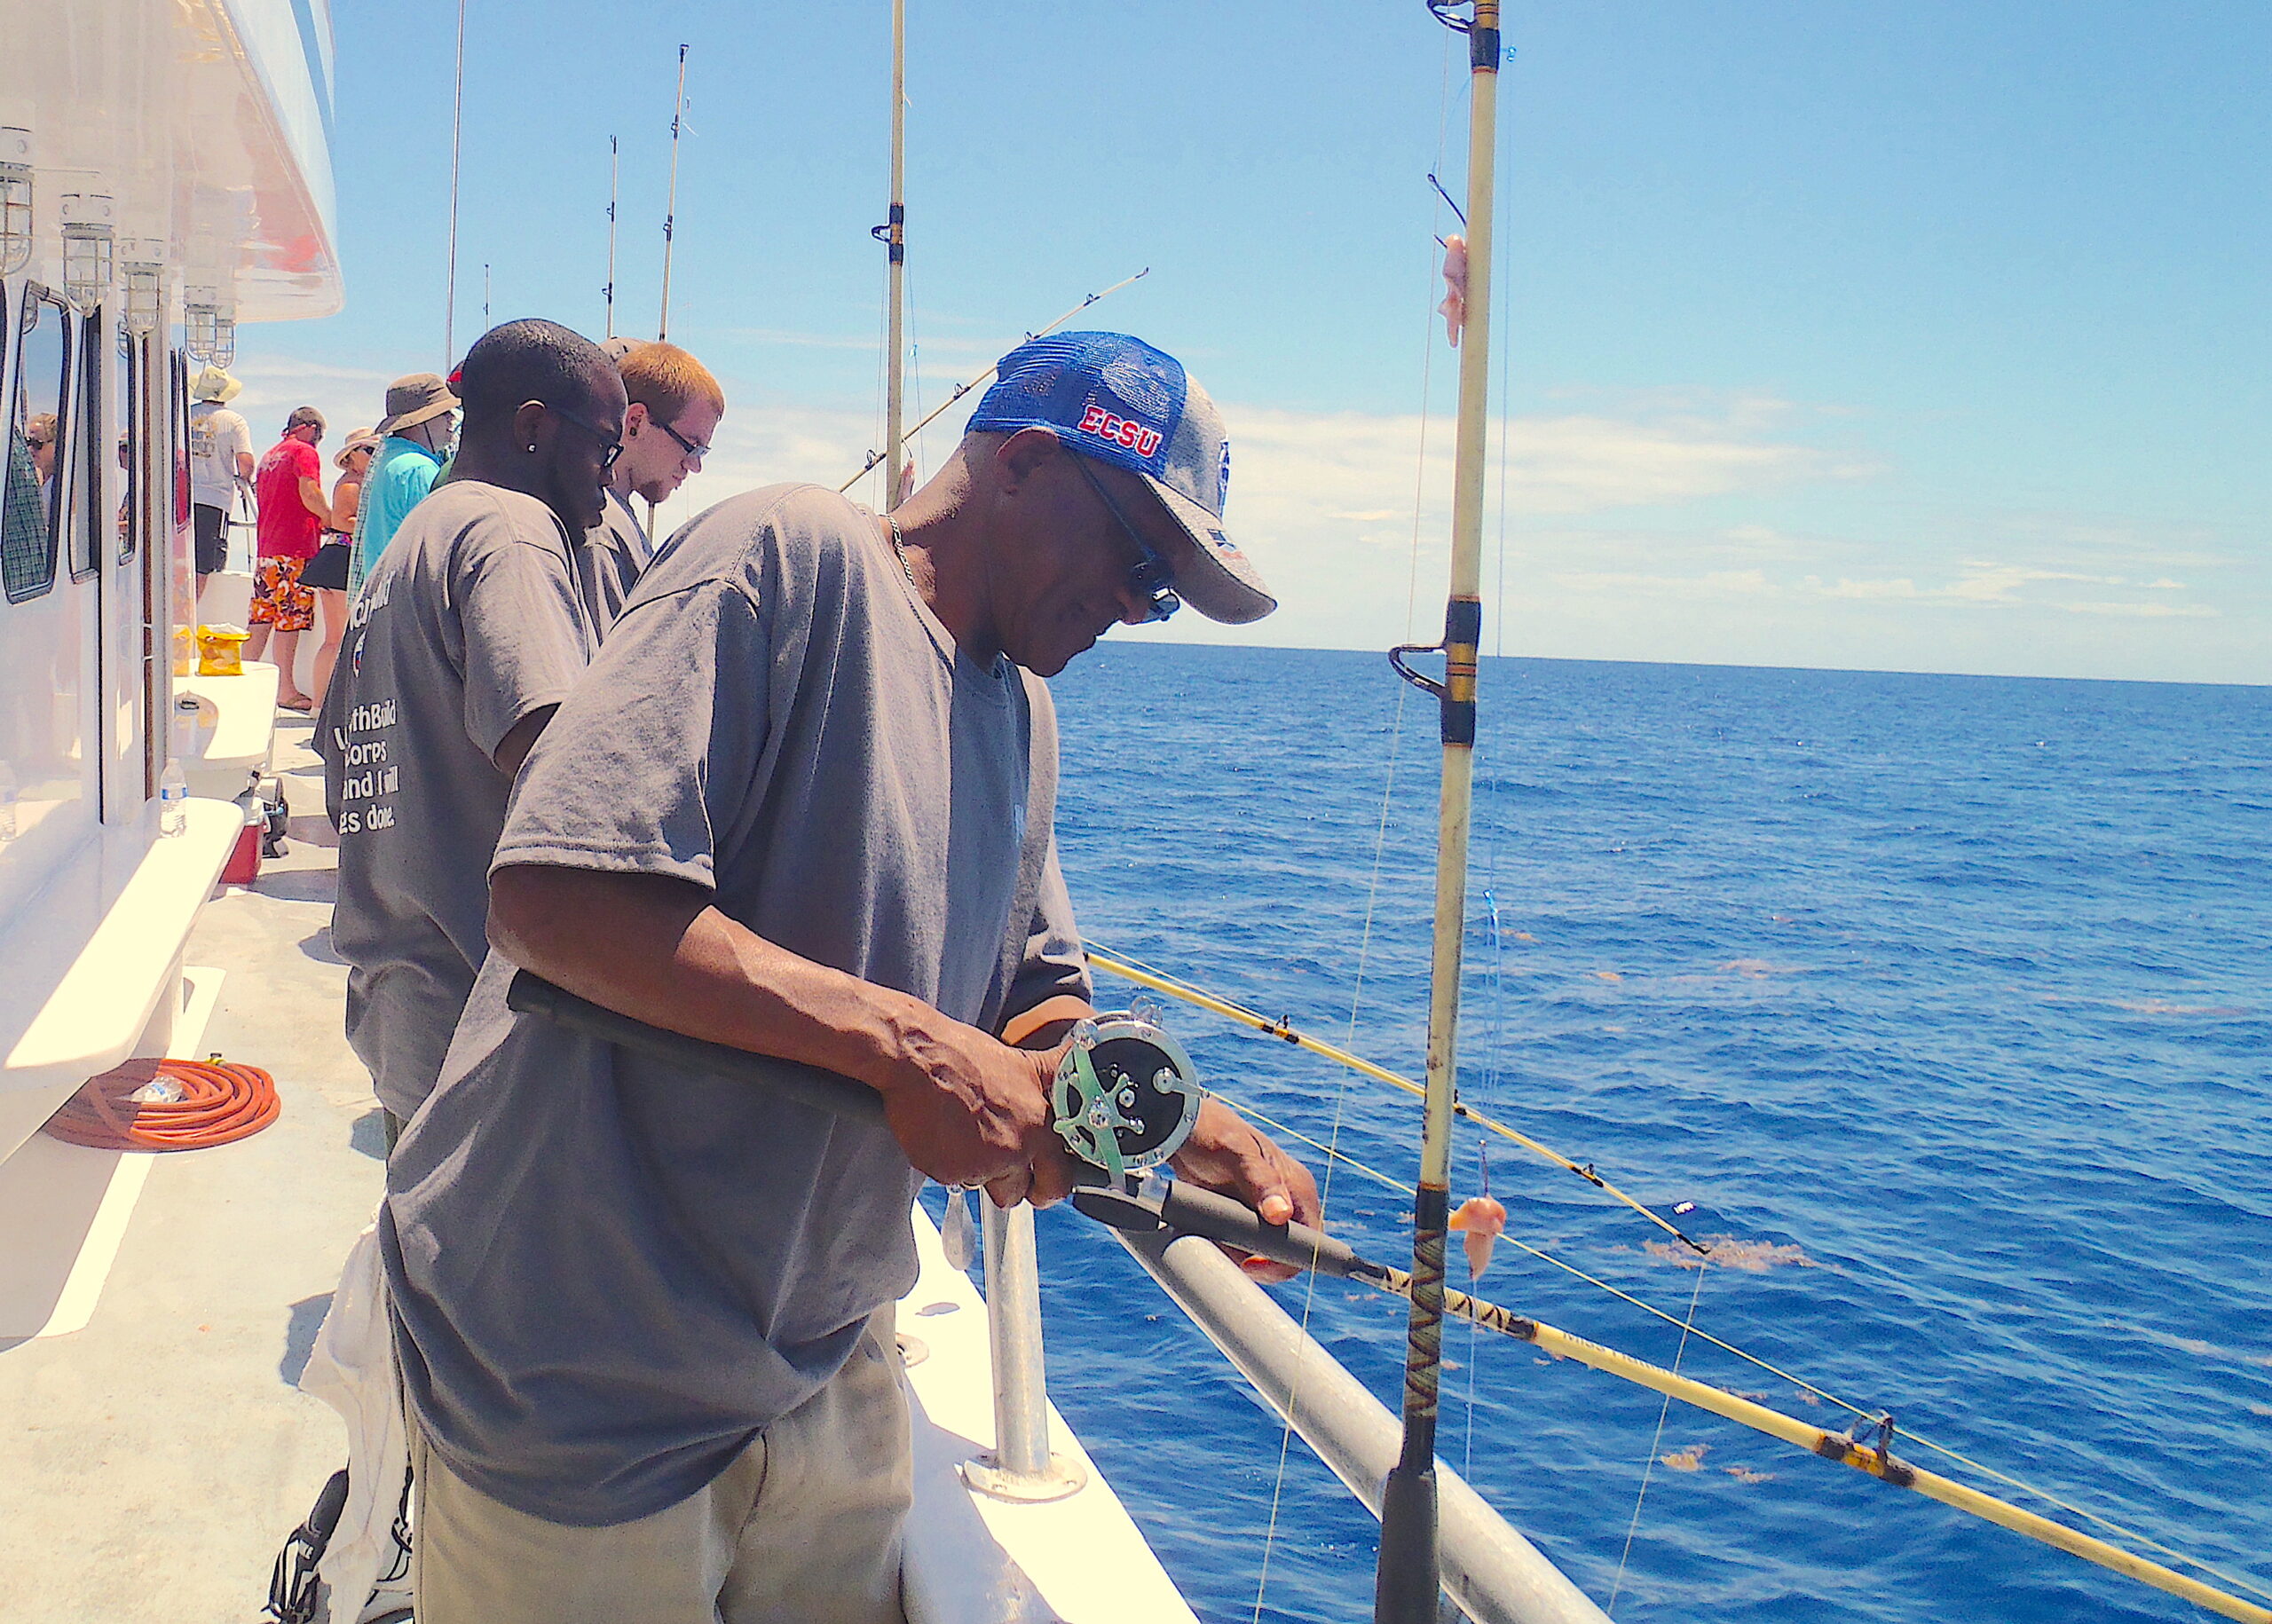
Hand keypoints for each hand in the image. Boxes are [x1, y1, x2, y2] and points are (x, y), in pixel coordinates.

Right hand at [882, 1028, 1059, 1190]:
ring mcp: (982, 1164)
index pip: (1061, 1178)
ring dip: (979, 1172)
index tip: (1044, 1178)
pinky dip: (949, 1165)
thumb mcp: (1022, 1062)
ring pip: (985, 1187)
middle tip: (1003, 1171)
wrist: (916, 1059)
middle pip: (1023, 1194)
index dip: (1051, 1181)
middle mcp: (1016, 1148)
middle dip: (1016, 1188)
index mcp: (1039, 1124)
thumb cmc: (964, 1055)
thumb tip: (1076, 1066)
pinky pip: (953, 1181)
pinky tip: (943, 1135)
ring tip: (966, 1137)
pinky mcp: (950, 1173)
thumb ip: (1049, 1080)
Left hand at [1168, 1099, 1322, 1282]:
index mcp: (1297, 1188)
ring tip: (1214, 1235)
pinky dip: (1228, 1246)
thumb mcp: (1236, 1154)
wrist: (1180, 1131)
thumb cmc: (1213, 1133)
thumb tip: (1281, 1214)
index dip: (1286, 1261)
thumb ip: (1261, 1183)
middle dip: (1259, 1261)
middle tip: (1228, 1253)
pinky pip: (1243, 1245)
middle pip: (1287, 1253)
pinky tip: (1211, 1232)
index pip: (1310, 1242)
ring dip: (1239, 1254)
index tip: (1251, 1262)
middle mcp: (1287, 1202)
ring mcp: (1266, 1211)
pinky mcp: (1245, 1216)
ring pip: (1263, 1253)